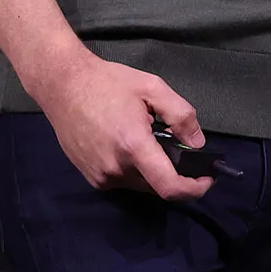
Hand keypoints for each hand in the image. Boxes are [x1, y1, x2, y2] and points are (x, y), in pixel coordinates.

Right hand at [26, 51, 214, 201]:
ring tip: (147, 138)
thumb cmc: (108, 82)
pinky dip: (134, 169)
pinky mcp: (91, 177)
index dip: (193, 189)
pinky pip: (123, 180)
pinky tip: (128, 144)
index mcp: (133, 146)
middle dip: (174, 171)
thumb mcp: (153, 88)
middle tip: (175, 144)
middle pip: (157, 185)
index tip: (207, 179)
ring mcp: (100, 176)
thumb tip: (197, 143)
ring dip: (152, 170)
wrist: (63, 86)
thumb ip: (181, 115)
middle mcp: (116, 168)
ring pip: (141, 184)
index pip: (169, 186)